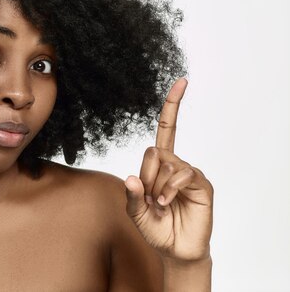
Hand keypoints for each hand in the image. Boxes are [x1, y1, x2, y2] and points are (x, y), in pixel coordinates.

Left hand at [124, 78, 212, 261]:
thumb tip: (130, 176)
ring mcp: (189, 173)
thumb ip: (131, 195)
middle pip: (154, 150)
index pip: (165, 128)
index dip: (172, 105)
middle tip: (149, 196)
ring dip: (156, 187)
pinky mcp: (201, 184)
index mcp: (159, 164)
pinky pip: (182, 174)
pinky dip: (169, 189)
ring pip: (166, 163)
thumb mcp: (134, 212)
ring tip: (160, 204)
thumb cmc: (155, 228)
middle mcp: (175, 163)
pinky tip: (166, 203)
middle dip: (146, 176)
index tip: (182, 81)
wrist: (176, 250)